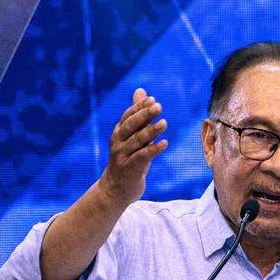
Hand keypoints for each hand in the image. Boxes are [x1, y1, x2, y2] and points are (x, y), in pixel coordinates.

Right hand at [98, 88, 168, 206]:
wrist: (116, 189)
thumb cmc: (127, 159)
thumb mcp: (131, 136)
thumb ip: (137, 115)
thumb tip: (141, 91)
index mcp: (119, 133)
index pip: (128, 116)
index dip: (139, 108)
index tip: (152, 99)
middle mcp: (118, 142)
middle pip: (131, 126)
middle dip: (144, 115)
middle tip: (158, 106)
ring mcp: (122, 156)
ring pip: (137, 141)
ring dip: (151, 131)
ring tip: (164, 123)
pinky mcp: (130, 169)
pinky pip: (142, 157)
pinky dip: (153, 150)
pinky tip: (164, 144)